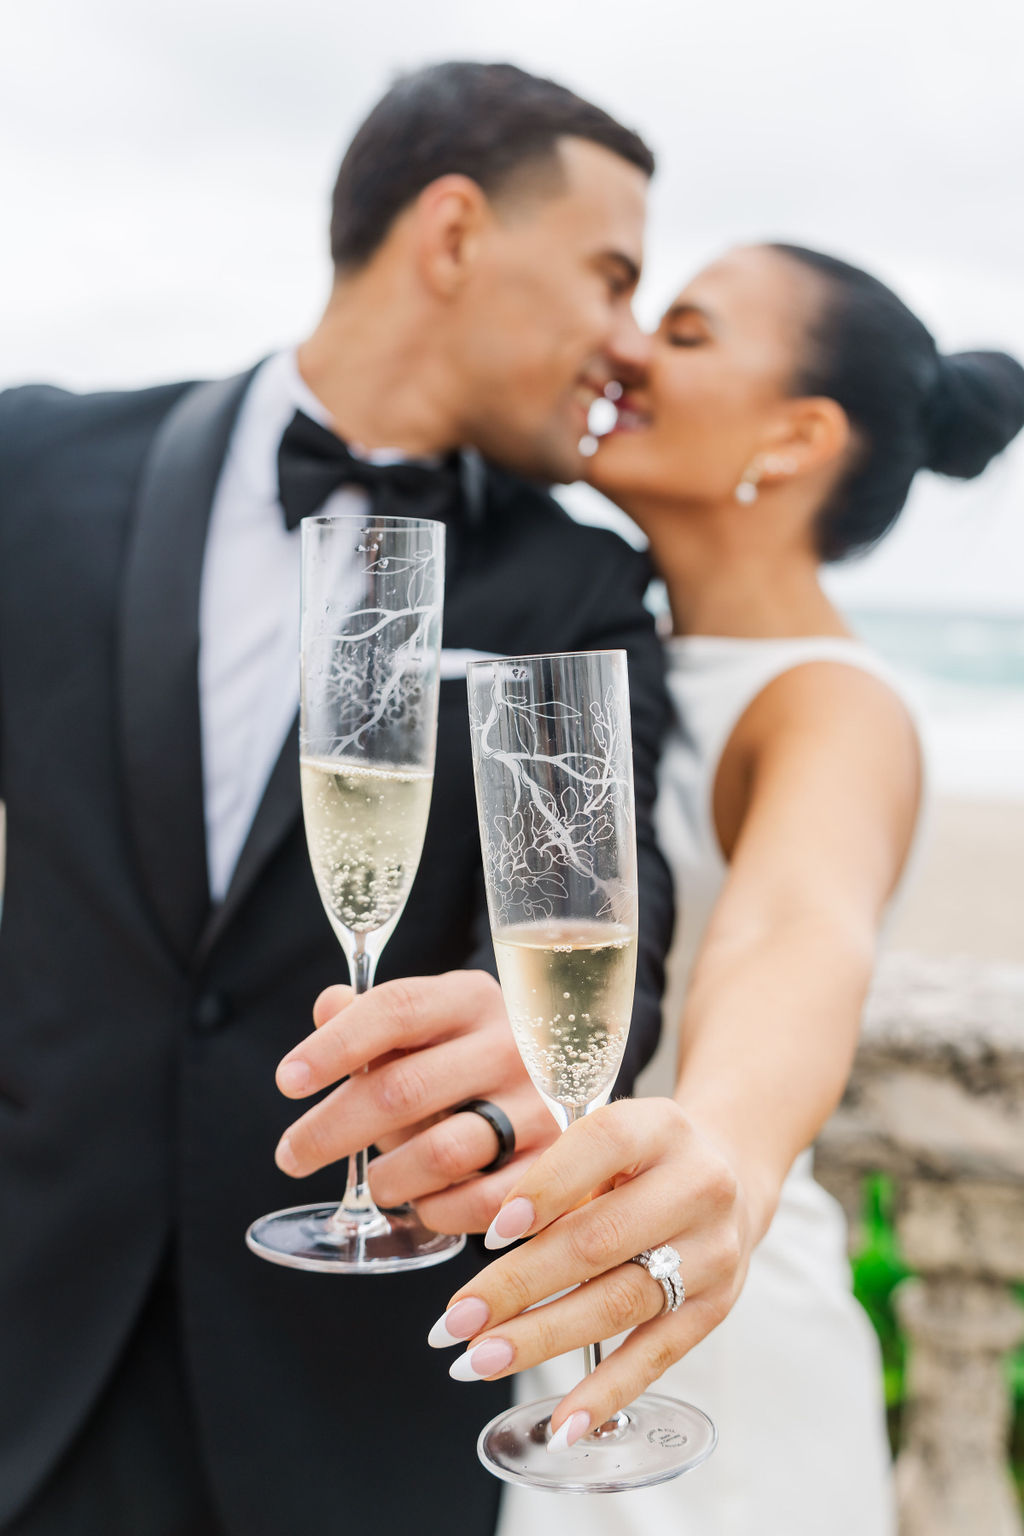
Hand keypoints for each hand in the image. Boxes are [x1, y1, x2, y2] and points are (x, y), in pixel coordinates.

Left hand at [273, 969, 557, 1231]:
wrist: (558, 1091)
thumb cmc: (468, 1057)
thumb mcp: (428, 1025)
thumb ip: (374, 1016)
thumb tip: (328, 1005)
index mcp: (472, 998)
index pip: (396, 1008)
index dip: (335, 1045)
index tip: (287, 1080)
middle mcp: (512, 1046)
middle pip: (402, 1088)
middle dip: (331, 1128)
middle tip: (291, 1154)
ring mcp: (537, 1106)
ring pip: (438, 1153)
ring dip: (387, 1176)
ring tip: (375, 1180)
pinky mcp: (550, 1165)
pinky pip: (477, 1203)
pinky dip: (435, 1209)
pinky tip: (421, 1201)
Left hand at [425, 1098, 757, 1443]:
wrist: (732, 1174)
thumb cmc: (643, 1158)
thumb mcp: (609, 1138)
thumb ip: (560, 1175)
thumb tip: (497, 1240)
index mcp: (660, 1127)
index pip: (601, 1146)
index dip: (544, 1189)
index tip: (492, 1234)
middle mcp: (696, 1186)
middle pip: (599, 1241)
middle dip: (517, 1286)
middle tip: (455, 1320)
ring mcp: (711, 1252)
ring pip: (619, 1302)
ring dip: (542, 1339)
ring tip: (478, 1360)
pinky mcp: (714, 1308)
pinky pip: (656, 1356)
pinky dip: (606, 1392)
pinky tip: (562, 1422)